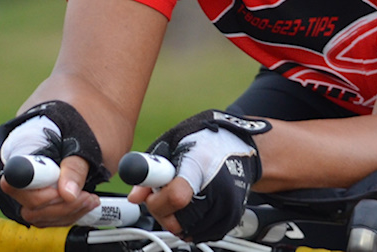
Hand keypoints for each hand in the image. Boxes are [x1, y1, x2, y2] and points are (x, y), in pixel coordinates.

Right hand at [0, 101, 107, 225]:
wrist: (98, 87)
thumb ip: (76, 165)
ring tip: (90, 199)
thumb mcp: (88, 135)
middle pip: (24, 200)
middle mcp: (21, 158)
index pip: (14, 182)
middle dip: (56, 206)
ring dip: (63, 211)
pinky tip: (86, 200)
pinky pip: (47, 205)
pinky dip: (65, 208)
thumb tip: (67, 193)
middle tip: (86, 197)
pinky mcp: (48, 181)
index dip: (38, 194)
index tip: (65, 192)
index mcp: (21, 142)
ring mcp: (34, 171)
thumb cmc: (91, 105)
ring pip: (36, 208)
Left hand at [128, 110, 268, 241]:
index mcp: (199, 165)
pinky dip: (192, 225)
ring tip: (180, 196)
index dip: (157, 201)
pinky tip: (192, 205)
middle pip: (180, 220)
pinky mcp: (232, 217)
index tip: (151, 194)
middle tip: (162, 195)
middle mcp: (217, 188)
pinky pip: (203, 234)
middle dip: (163, 212)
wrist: (241, 147)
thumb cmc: (204, 141)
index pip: (176, 196)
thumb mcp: (171, 144)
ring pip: (189, 230)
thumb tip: (135, 196)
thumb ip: (151, 170)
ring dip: (177, 220)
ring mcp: (227, 205)